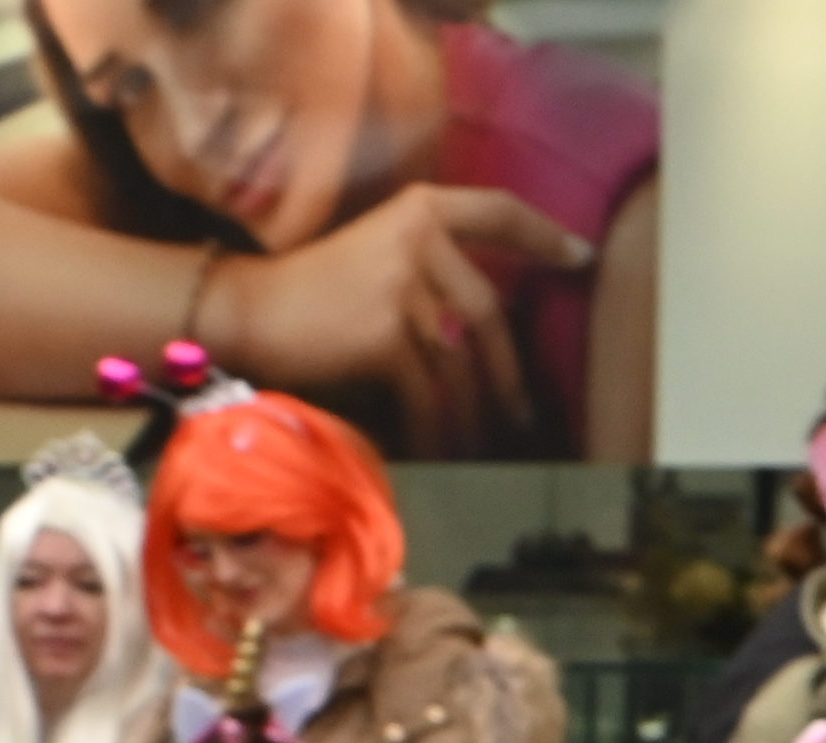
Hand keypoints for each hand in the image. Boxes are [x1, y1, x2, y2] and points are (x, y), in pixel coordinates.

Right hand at [211, 184, 585, 457]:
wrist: (243, 312)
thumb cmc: (304, 293)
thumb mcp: (370, 253)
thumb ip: (424, 268)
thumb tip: (480, 329)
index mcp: (418, 208)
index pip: (498, 211)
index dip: (545, 234)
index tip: (582, 257)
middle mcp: (418, 238)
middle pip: (488, 310)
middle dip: (509, 372)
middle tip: (523, 414)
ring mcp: (403, 284)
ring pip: (461, 359)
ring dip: (477, 411)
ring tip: (486, 444)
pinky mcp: (385, 334)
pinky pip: (429, 391)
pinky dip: (438, 427)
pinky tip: (443, 451)